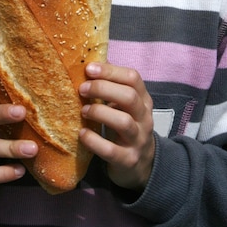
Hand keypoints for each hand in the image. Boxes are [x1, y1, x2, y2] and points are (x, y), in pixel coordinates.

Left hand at [79, 62, 154, 191]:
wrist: (141, 165)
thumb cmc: (125, 126)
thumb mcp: (123, 105)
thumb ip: (111, 86)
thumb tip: (88, 61)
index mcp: (142, 99)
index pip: (133, 78)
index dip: (110, 71)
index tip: (89, 68)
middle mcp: (144, 117)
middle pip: (129, 96)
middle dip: (103, 89)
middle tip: (82, 89)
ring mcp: (138, 140)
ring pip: (124, 122)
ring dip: (100, 112)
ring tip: (83, 110)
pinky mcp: (128, 160)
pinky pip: (111, 150)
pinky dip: (94, 141)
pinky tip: (82, 134)